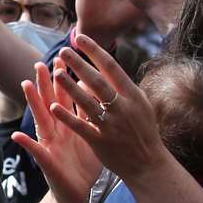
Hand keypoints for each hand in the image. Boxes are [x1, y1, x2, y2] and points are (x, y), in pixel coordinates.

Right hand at [11, 61, 103, 202]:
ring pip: (41, 120)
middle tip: (41, 63)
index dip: (62, 80)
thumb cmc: (84, 164)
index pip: (65, 97)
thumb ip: (89, 115)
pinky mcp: (47, 162)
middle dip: (45, 84)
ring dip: (33, 103)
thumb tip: (96, 93)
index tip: (62, 59)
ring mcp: (50, 145)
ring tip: (26, 85)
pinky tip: (16, 135)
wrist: (77, 193)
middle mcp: (57, 131)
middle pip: (50, 103)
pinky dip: (26, 143)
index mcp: (68, 124)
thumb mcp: (90, 135)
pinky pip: (36, 151)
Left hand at [44, 35, 173, 183]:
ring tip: (56, 72)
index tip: (80, 37)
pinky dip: (67, 117)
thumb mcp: (140, 105)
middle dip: (79, 64)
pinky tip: (53, 106)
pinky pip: (81, 127)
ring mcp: (111, 125)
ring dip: (70, 87)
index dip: (94, 51)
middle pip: (97, 81)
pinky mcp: (101, 142)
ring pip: (87, 102)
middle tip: (63, 50)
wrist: (149, 165)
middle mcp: (123, 108)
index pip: (111, 67)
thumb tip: (103, 68)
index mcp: (133, 95)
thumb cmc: (143, 131)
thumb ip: (122, 88)